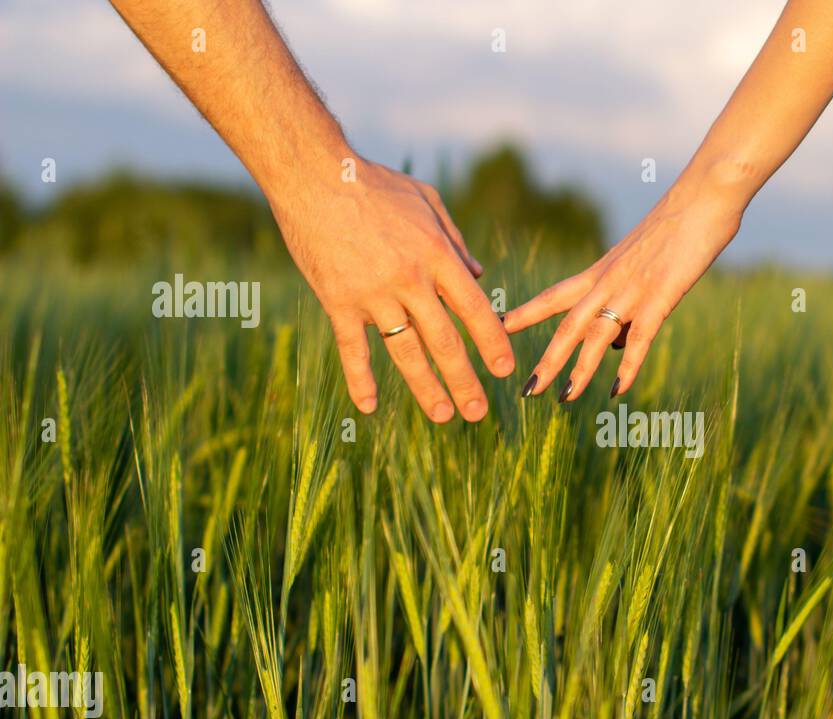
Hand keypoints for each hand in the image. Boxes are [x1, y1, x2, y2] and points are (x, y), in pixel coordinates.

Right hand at [268, 159, 513, 422]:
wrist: (313, 175)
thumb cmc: (374, 184)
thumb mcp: (427, 202)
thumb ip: (456, 241)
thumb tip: (479, 274)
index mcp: (436, 255)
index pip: (474, 309)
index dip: (492, 343)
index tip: (504, 370)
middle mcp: (410, 280)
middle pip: (444, 341)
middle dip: (465, 380)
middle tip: (478, 412)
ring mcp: (373, 294)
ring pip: (405, 352)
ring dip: (426, 388)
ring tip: (443, 416)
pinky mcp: (338, 300)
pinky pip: (352, 348)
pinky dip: (359, 379)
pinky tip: (368, 407)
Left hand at [504, 180, 741, 399]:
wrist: (705, 194)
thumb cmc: (680, 224)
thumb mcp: (642, 262)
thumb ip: (625, 303)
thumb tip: (614, 345)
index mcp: (602, 270)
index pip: (554, 296)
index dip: (525, 314)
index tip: (498, 329)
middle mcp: (609, 281)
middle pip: (567, 325)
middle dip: (547, 359)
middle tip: (527, 389)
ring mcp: (633, 289)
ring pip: (596, 336)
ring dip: (579, 369)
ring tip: (564, 397)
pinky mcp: (660, 296)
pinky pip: (638, 340)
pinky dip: (627, 368)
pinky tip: (616, 391)